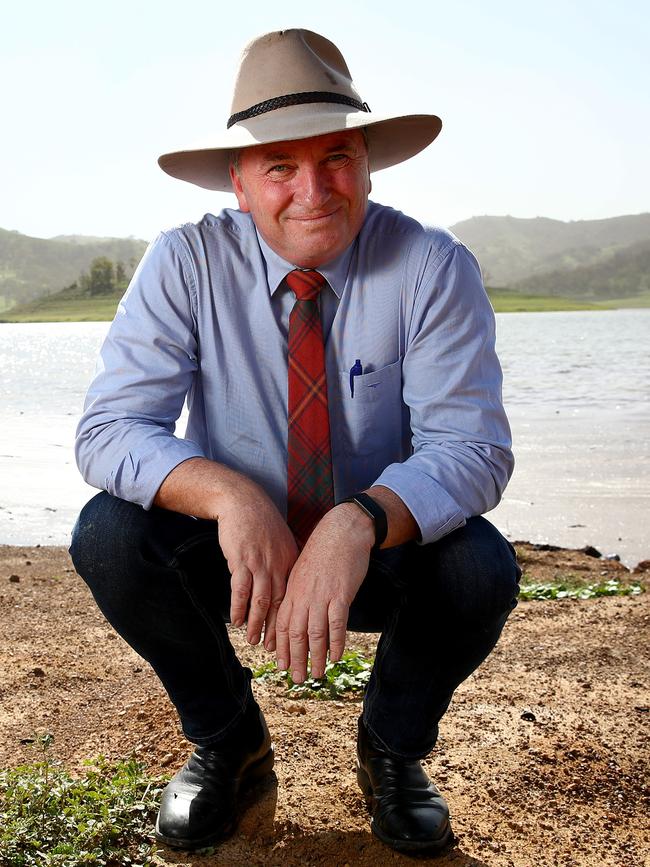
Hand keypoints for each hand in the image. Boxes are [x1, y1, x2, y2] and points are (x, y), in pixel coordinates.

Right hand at [218, 479, 298, 650]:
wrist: (243, 501)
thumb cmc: (260, 522)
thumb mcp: (281, 541)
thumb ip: (285, 564)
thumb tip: (288, 585)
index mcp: (290, 562)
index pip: (293, 598)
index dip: (291, 621)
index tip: (291, 639)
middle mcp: (278, 565)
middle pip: (279, 604)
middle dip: (278, 630)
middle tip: (276, 651)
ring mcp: (260, 563)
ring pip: (261, 601)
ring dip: (258, 624)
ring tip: (254, 641)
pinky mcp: (242, 560)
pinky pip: (241, 589)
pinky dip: (239, 607)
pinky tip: (238, 621)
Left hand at [275, 504, 374, 682]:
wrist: (343, 531)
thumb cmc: (324, 550)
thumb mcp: (303, 570)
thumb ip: (299, 591)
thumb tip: (297, 610)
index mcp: (292, 590)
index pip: (281, 624)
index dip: (280, 647)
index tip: (280, 664)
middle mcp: (303, 596)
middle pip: (295, 634)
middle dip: (295, 659)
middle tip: (296, 678)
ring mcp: (321, 596)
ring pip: (315, 634)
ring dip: (315, 657)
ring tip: (316, 674)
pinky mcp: (340, 595)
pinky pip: (336, 625)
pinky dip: (335, 643)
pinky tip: (335, 657)